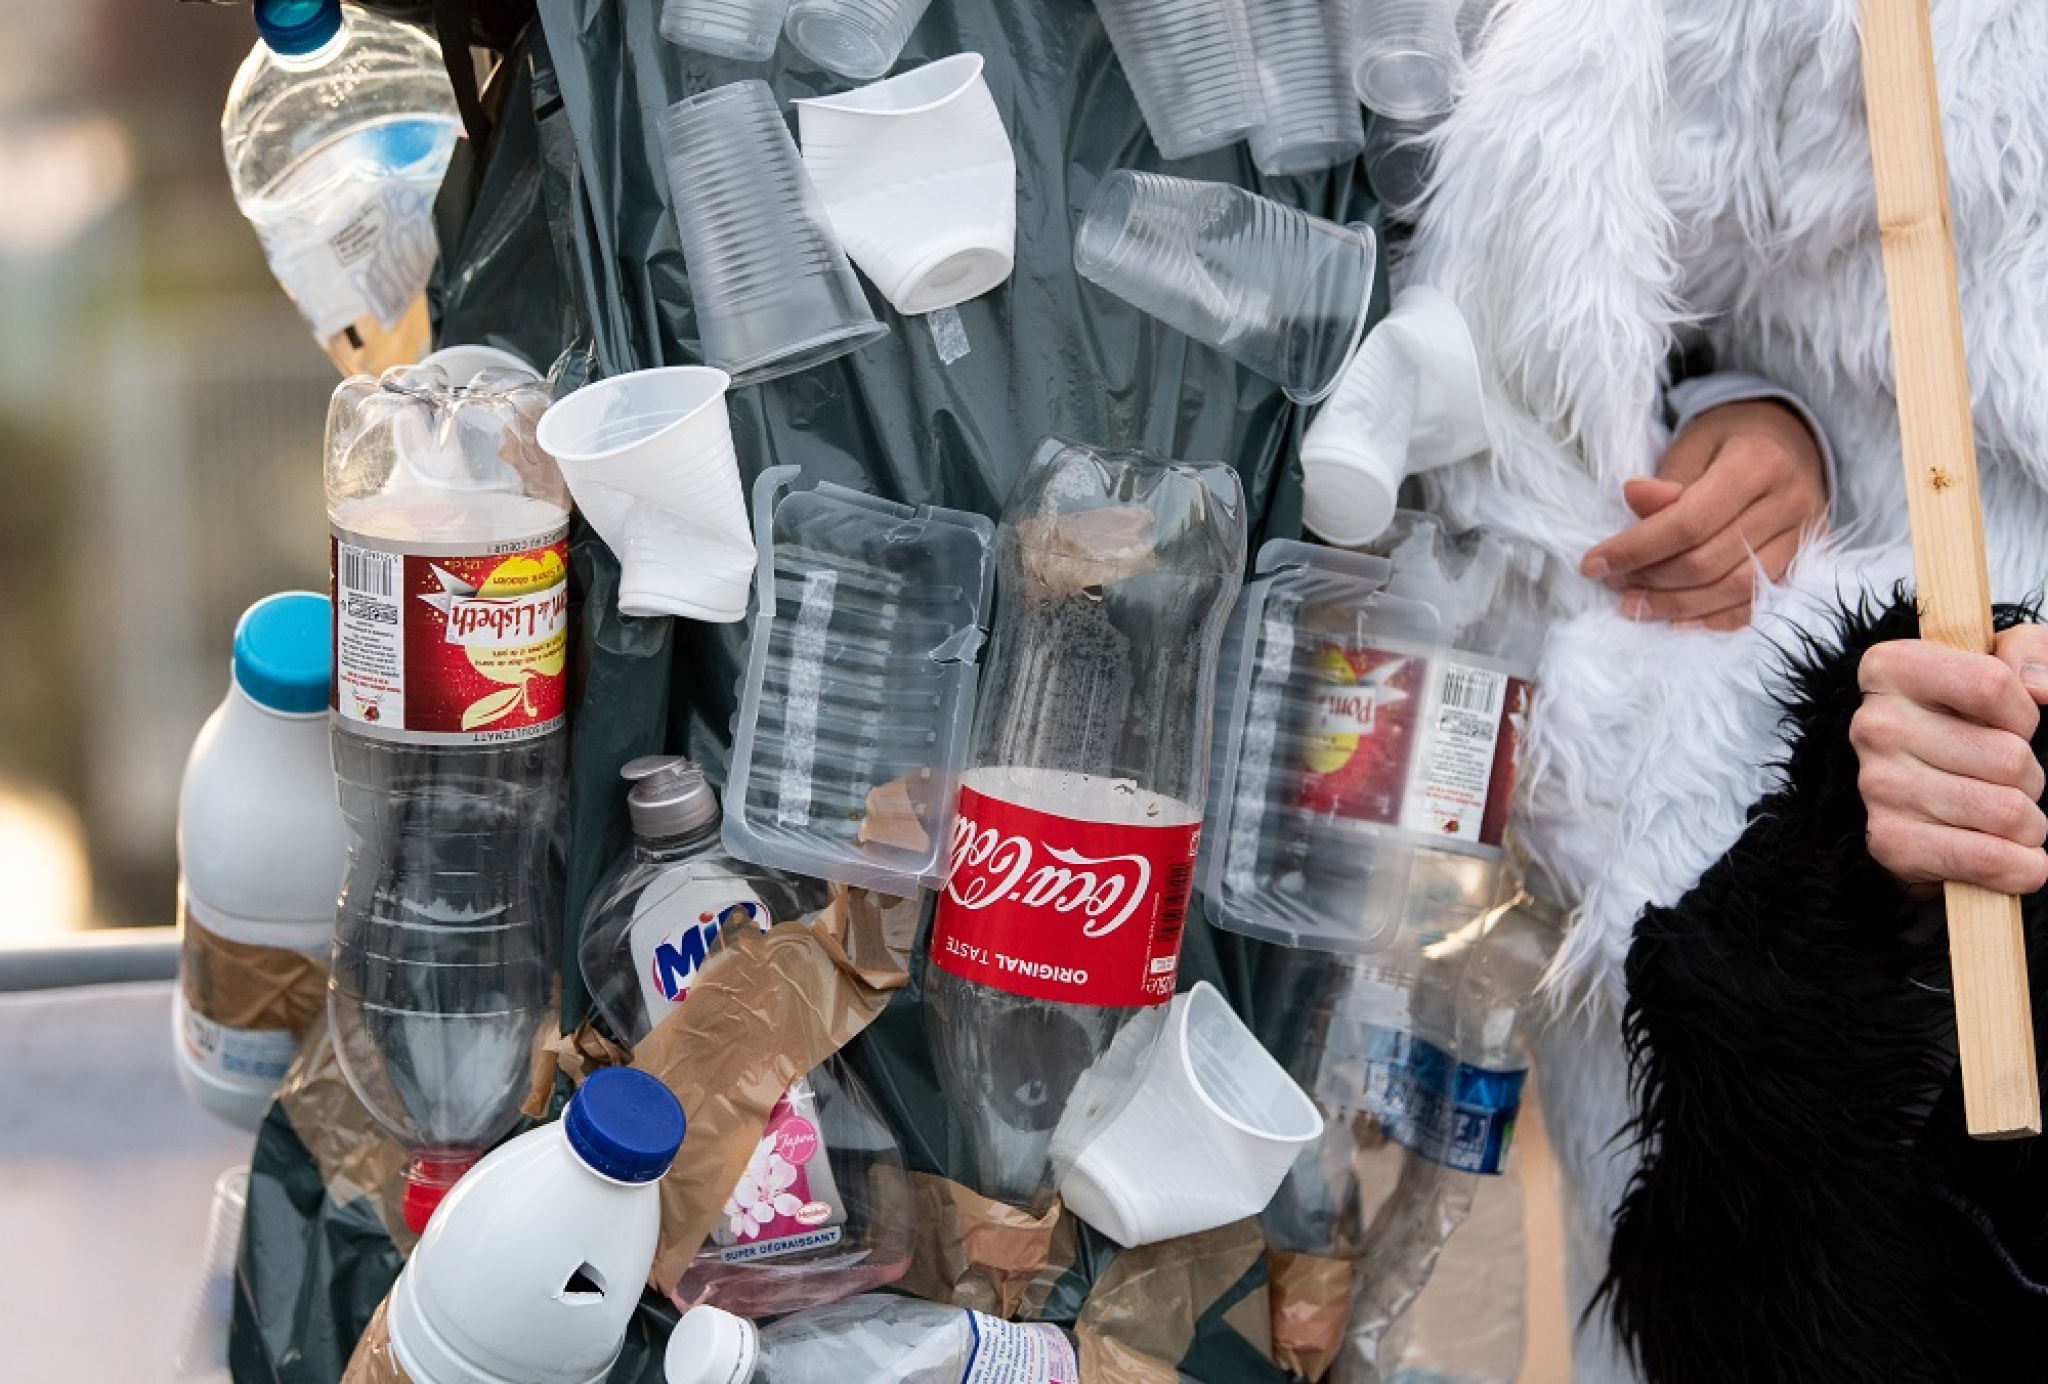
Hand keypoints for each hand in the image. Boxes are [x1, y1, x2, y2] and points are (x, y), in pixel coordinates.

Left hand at [1579, 399, 1828, 630]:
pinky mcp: (1805, 560)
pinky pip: (1759, 602)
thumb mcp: (1691, 446)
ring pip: (1736, 588)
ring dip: (1678, 606)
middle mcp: (1790, 500)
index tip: (1593, 563)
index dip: (1637, 548)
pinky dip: (1715, 618)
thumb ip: (1667, 481)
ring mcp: (1804, 534)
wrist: (1785, 442)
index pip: (1689, 521)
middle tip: (1613, 583)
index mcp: (1758, 462)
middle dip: (1652, 579)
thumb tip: (1633, 499)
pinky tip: (1677, 622)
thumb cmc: (1725, 443)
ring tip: (1635, 605)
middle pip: (1710, 560)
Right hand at [1852, 625, 2047, 895]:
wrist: (1935, 798)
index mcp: (1892, 668)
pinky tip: (2013, 857)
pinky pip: (1985, 858)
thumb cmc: (1975, 726)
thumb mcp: (2005, 665)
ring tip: (2006, 814)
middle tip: (2009, 778)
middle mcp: (1873, 725)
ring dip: (2029, 823)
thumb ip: (2031, 651)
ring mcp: (1877, 786)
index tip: (2014, 725)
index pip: (1990, 684)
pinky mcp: (1889, 841)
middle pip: (2008, 756)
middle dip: (2032, 776)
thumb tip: (2041, 684)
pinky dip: (2020, 866)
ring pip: (2006, 811)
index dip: (2025, 714)